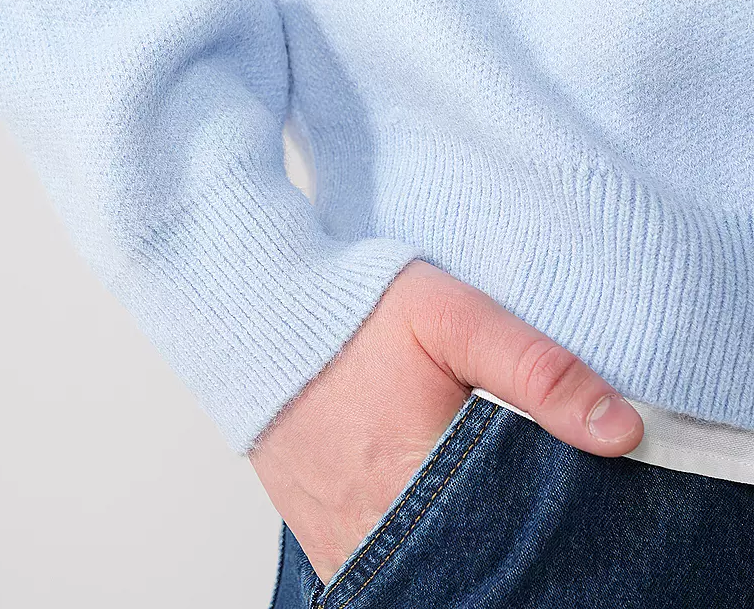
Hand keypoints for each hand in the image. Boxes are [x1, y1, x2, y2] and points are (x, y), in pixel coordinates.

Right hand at [248, 260, 643, 584]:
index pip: (523, 535)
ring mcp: (344, 545)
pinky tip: (440, 507)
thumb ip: (536, 369)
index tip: (579, 491)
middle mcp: (378, 531)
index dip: (559, 516)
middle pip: (481, 561)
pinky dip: (425, 547)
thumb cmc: (354, 310)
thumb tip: (622, 430)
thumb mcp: (452, 317)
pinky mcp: (322, 543)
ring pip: (436, 571)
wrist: (258, 315)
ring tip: (483, 494)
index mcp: (419, 479)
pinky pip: (389, 568)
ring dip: (471, 542)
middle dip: (515, 534)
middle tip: (525, 487)